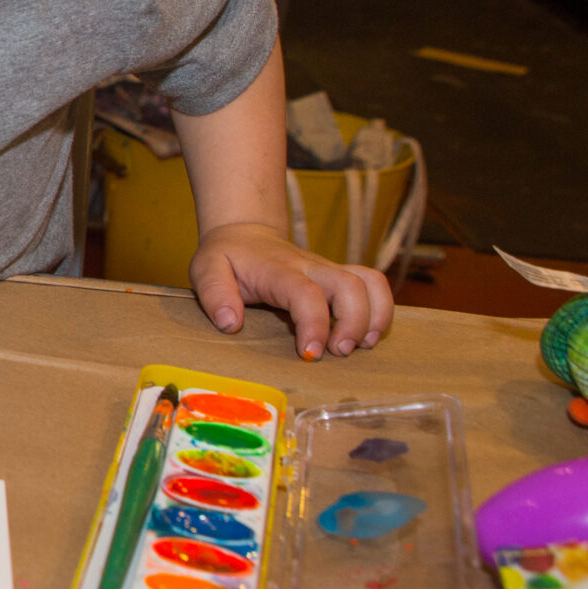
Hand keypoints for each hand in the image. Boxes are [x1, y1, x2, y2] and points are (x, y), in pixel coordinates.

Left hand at [189, 221, 394, 360]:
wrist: (245, 233)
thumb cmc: (227, 256)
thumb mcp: (206, 269)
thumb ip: (214, 294)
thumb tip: (230, 323)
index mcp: (279, 269)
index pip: (305, 293)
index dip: (314, 324)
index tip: (309, 354)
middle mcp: (311, 267)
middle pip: (350, 285)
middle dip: (354, 322)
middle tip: (340, 353)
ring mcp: (328, 270)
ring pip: (370, 282)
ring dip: (376, 316)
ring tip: (361, 346)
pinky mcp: (340, 277)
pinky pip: (373, 285)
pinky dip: (381, 310)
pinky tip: (366, 336)